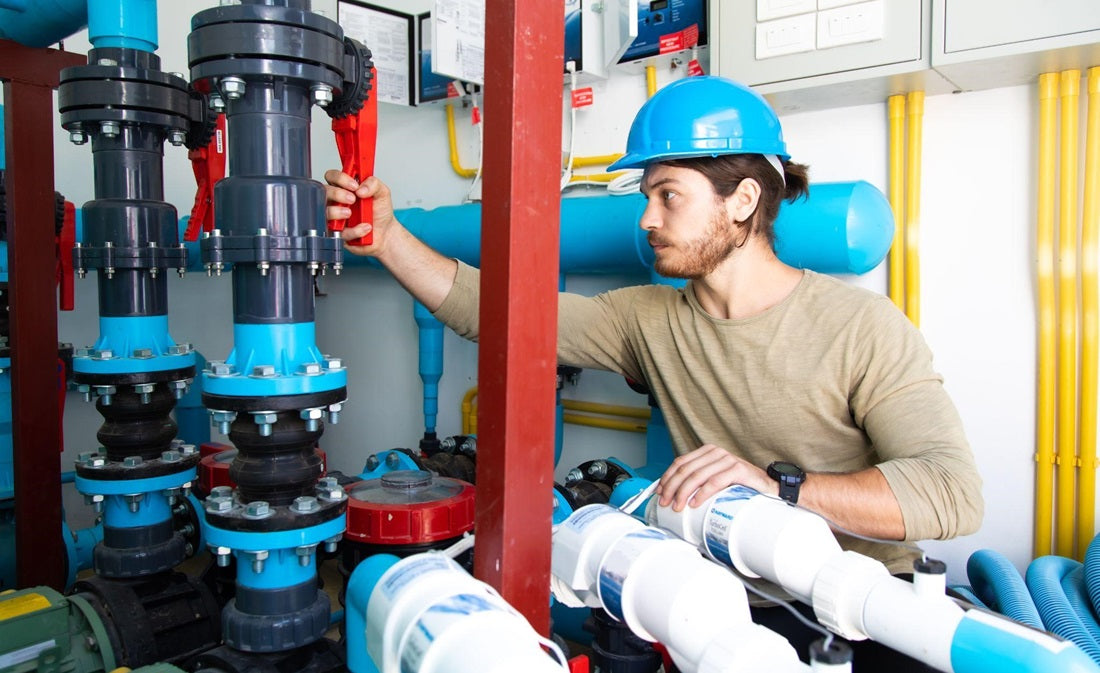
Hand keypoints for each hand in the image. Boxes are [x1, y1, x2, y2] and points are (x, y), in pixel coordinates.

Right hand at [324, 170, 397, 256]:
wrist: (385, 232)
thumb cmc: (379, 211)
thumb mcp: (382, 193)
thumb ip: (374, 184)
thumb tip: (362, 188)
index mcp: (344, 187)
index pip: (332, 176)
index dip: (340, 178)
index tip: (354, 185)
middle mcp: (336, 201)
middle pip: (324, 192)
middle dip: (337, 194)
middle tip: (352, 199)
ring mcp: (335, 217)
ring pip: (325, 212)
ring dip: (337, 211)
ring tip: (351, 213)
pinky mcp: (338, 233)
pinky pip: (339, 232)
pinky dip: (354, 230)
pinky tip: (365, 228)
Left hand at [656, 444, 773, 510]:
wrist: (767, 487)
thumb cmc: (739, 485)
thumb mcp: (715, 478)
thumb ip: (698, 479)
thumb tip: (671, 492)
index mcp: (707, 452)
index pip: (680, 462)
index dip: (666, 478)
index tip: (658, 492)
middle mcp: (716, 452)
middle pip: (685, 469)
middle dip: (671, 488)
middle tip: (665, 503)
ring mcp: (727, 460)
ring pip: (697, 476)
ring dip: (683, 493)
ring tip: (677, 506)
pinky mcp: (738, 469)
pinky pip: (714, 482)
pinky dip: (702, 494)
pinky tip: (695, 503)